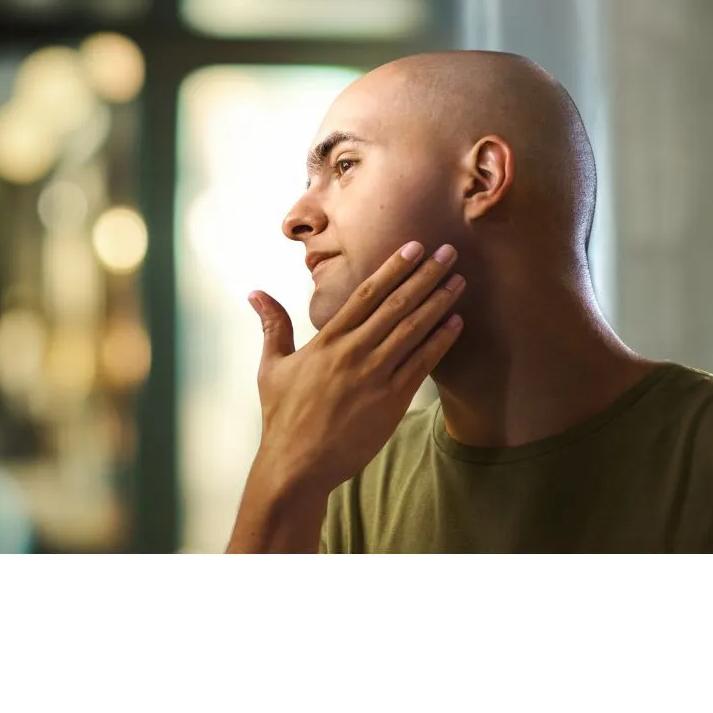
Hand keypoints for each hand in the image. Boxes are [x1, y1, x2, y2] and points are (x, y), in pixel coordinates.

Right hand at [246, 241, 464, 500]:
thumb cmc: (283, 417)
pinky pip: (422, 364)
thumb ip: (273, 326)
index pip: (367, 294)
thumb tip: (255, 292)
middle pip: (397, 305)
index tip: (414, 247)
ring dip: (439, 303)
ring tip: (458, 281)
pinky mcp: (391, 401)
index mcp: (328, 340)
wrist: (296, 466)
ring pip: (413, 330)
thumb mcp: (272, 367)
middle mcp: (354, 352)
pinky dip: (440, 342)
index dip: (393, 268)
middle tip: (449, 252)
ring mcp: (375, 376)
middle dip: (425, 276)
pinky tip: (456, 323)